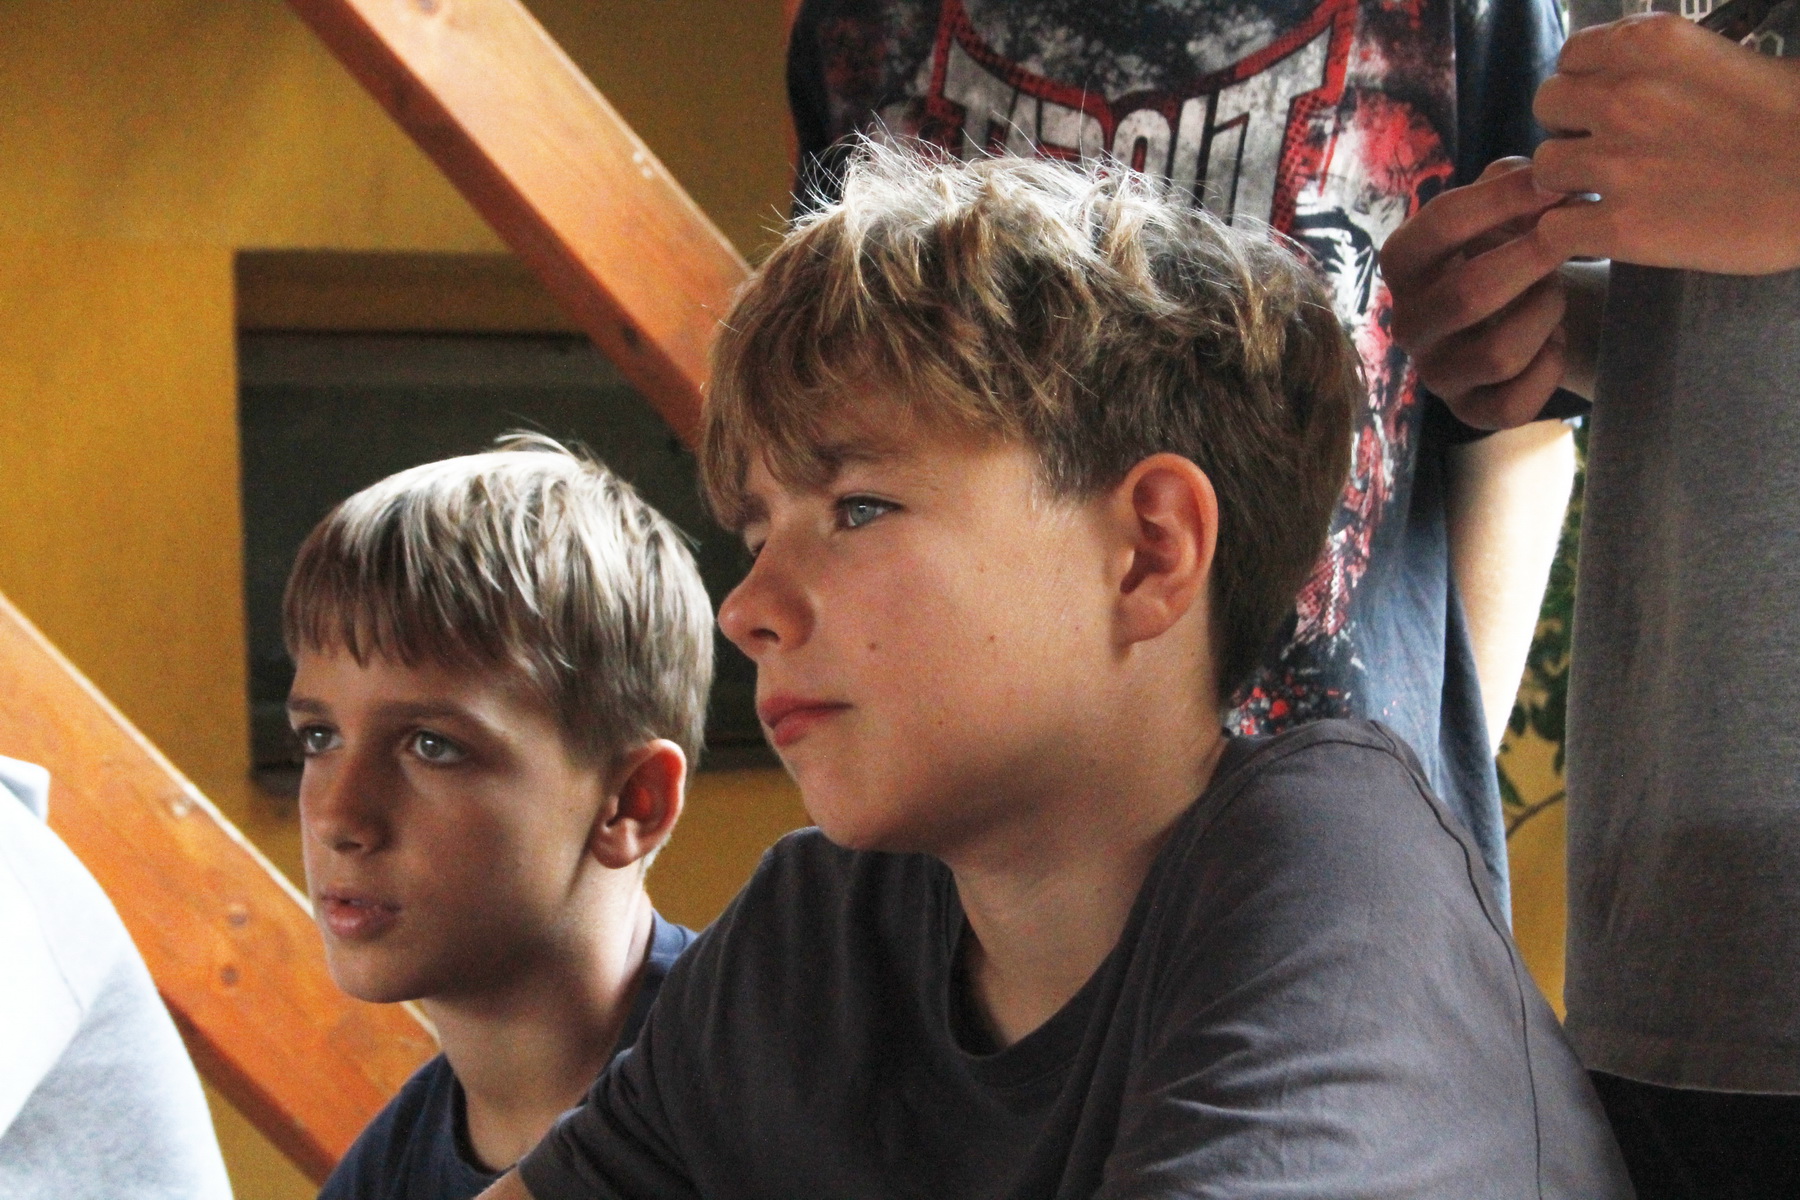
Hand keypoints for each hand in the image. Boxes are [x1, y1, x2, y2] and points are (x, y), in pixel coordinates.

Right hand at [1381, 159, 1574, 429]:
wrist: (1523, 309)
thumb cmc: (1511, 244)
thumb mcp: (1503, 203)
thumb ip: (1513, 179)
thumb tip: (1546, 177)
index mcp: (1403, 262)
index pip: (1440, 225)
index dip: (1504, 200)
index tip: (1558, 186)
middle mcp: (1408, 322)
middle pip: (1469, 294)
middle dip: (1535, 260)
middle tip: (1576, 237)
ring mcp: (1436, 372)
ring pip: (1498, 353)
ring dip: (1544, 315)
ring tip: (1557, 292)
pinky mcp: (1469, 412)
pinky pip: (1514, 404)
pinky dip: (1548, 368)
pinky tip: (1556, 341)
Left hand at [1534, 12, 1799, 273]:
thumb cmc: (1798, 121)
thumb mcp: (1734, 61)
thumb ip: (1671, 69)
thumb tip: (1638, 87)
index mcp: (1652, 44)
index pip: (1574, 57)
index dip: (1584, 85)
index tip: (1603, 105)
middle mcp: (1623, 96)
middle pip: (1549, 107)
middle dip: (1570, 128)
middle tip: (1603, 149)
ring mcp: (1615, 163)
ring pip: (1542, 168)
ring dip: (1565, 183)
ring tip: (1604, 195)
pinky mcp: (1620, 226)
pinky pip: (1553, 229)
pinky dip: (1568, 236)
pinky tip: (1600, 235)